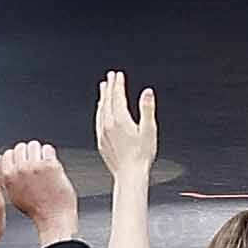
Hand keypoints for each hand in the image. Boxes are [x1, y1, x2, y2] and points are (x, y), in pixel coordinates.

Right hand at [0, 141, 74, 247]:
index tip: (22, 160)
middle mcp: (19, 170)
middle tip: (34, 159)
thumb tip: (3, 161)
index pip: (6, 155)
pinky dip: (50, 153)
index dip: (15, 156)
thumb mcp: (12, 194)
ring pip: (33, 145)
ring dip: (39, 151)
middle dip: (27, 152)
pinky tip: (51, 161)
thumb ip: (6, 177)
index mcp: (7, 177)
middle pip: (19, 147)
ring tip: (43, 160)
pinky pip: (48, 148)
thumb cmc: (35, 209)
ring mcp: (35, 166)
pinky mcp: (50, 165)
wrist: (53, 217)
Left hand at [88, 74, 155, 193]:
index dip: (118, 84)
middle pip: (107, 101)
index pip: (117, 97)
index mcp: (120, 120)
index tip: (118, 75)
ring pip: (101, 110)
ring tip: (103, 89)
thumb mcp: (149, 129)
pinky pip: (98, 120)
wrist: (129, 173)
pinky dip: (99, 110)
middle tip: (110, 77)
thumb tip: (147, 92)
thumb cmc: (142, 154)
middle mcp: (108, 124)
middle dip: (109, 87)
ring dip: (103, 98)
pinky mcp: (101, 140)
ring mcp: (103, 132)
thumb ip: (147, 109)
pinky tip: (101, 110)